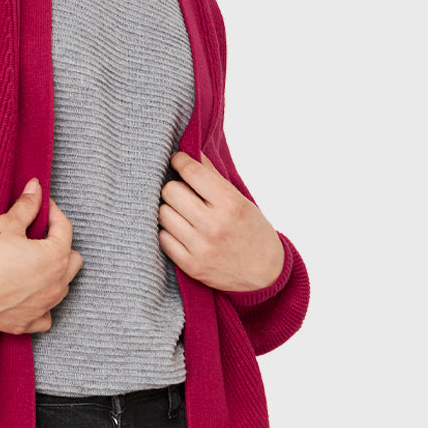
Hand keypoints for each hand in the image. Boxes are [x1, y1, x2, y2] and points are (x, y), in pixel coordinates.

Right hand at [0, 179, 83, 332]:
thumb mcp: (5, 225)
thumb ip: (26, 207)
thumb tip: (35, 188)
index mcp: (54, 258)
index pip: (65, 229)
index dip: (53, 213)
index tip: (43, 206)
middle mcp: (55, 286)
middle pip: (73, 260)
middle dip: (60, 245)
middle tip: (40, 236)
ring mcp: (42, 307)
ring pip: (62, 288)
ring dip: (54, 274)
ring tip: (34, 263)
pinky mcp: (25, 323)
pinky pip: (45, 316)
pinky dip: (42, 305)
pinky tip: (30, 295)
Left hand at [158, 150, 284, 292]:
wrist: (265, 275)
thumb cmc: (252, 231)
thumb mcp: (241, 201)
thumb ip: (214, 177)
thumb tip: (190, 152)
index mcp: (230, 204)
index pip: (191, 172)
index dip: (179, 161)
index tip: (178, 161)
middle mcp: (214, 225)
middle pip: (170, 191)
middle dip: (175, 187)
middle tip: (183, 192)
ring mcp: (200, 247)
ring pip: (163, 214)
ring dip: (170, 210)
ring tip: (182, 213)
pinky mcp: (190, 265)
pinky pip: (162, 238)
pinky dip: (168, 232)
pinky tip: (180, 231)